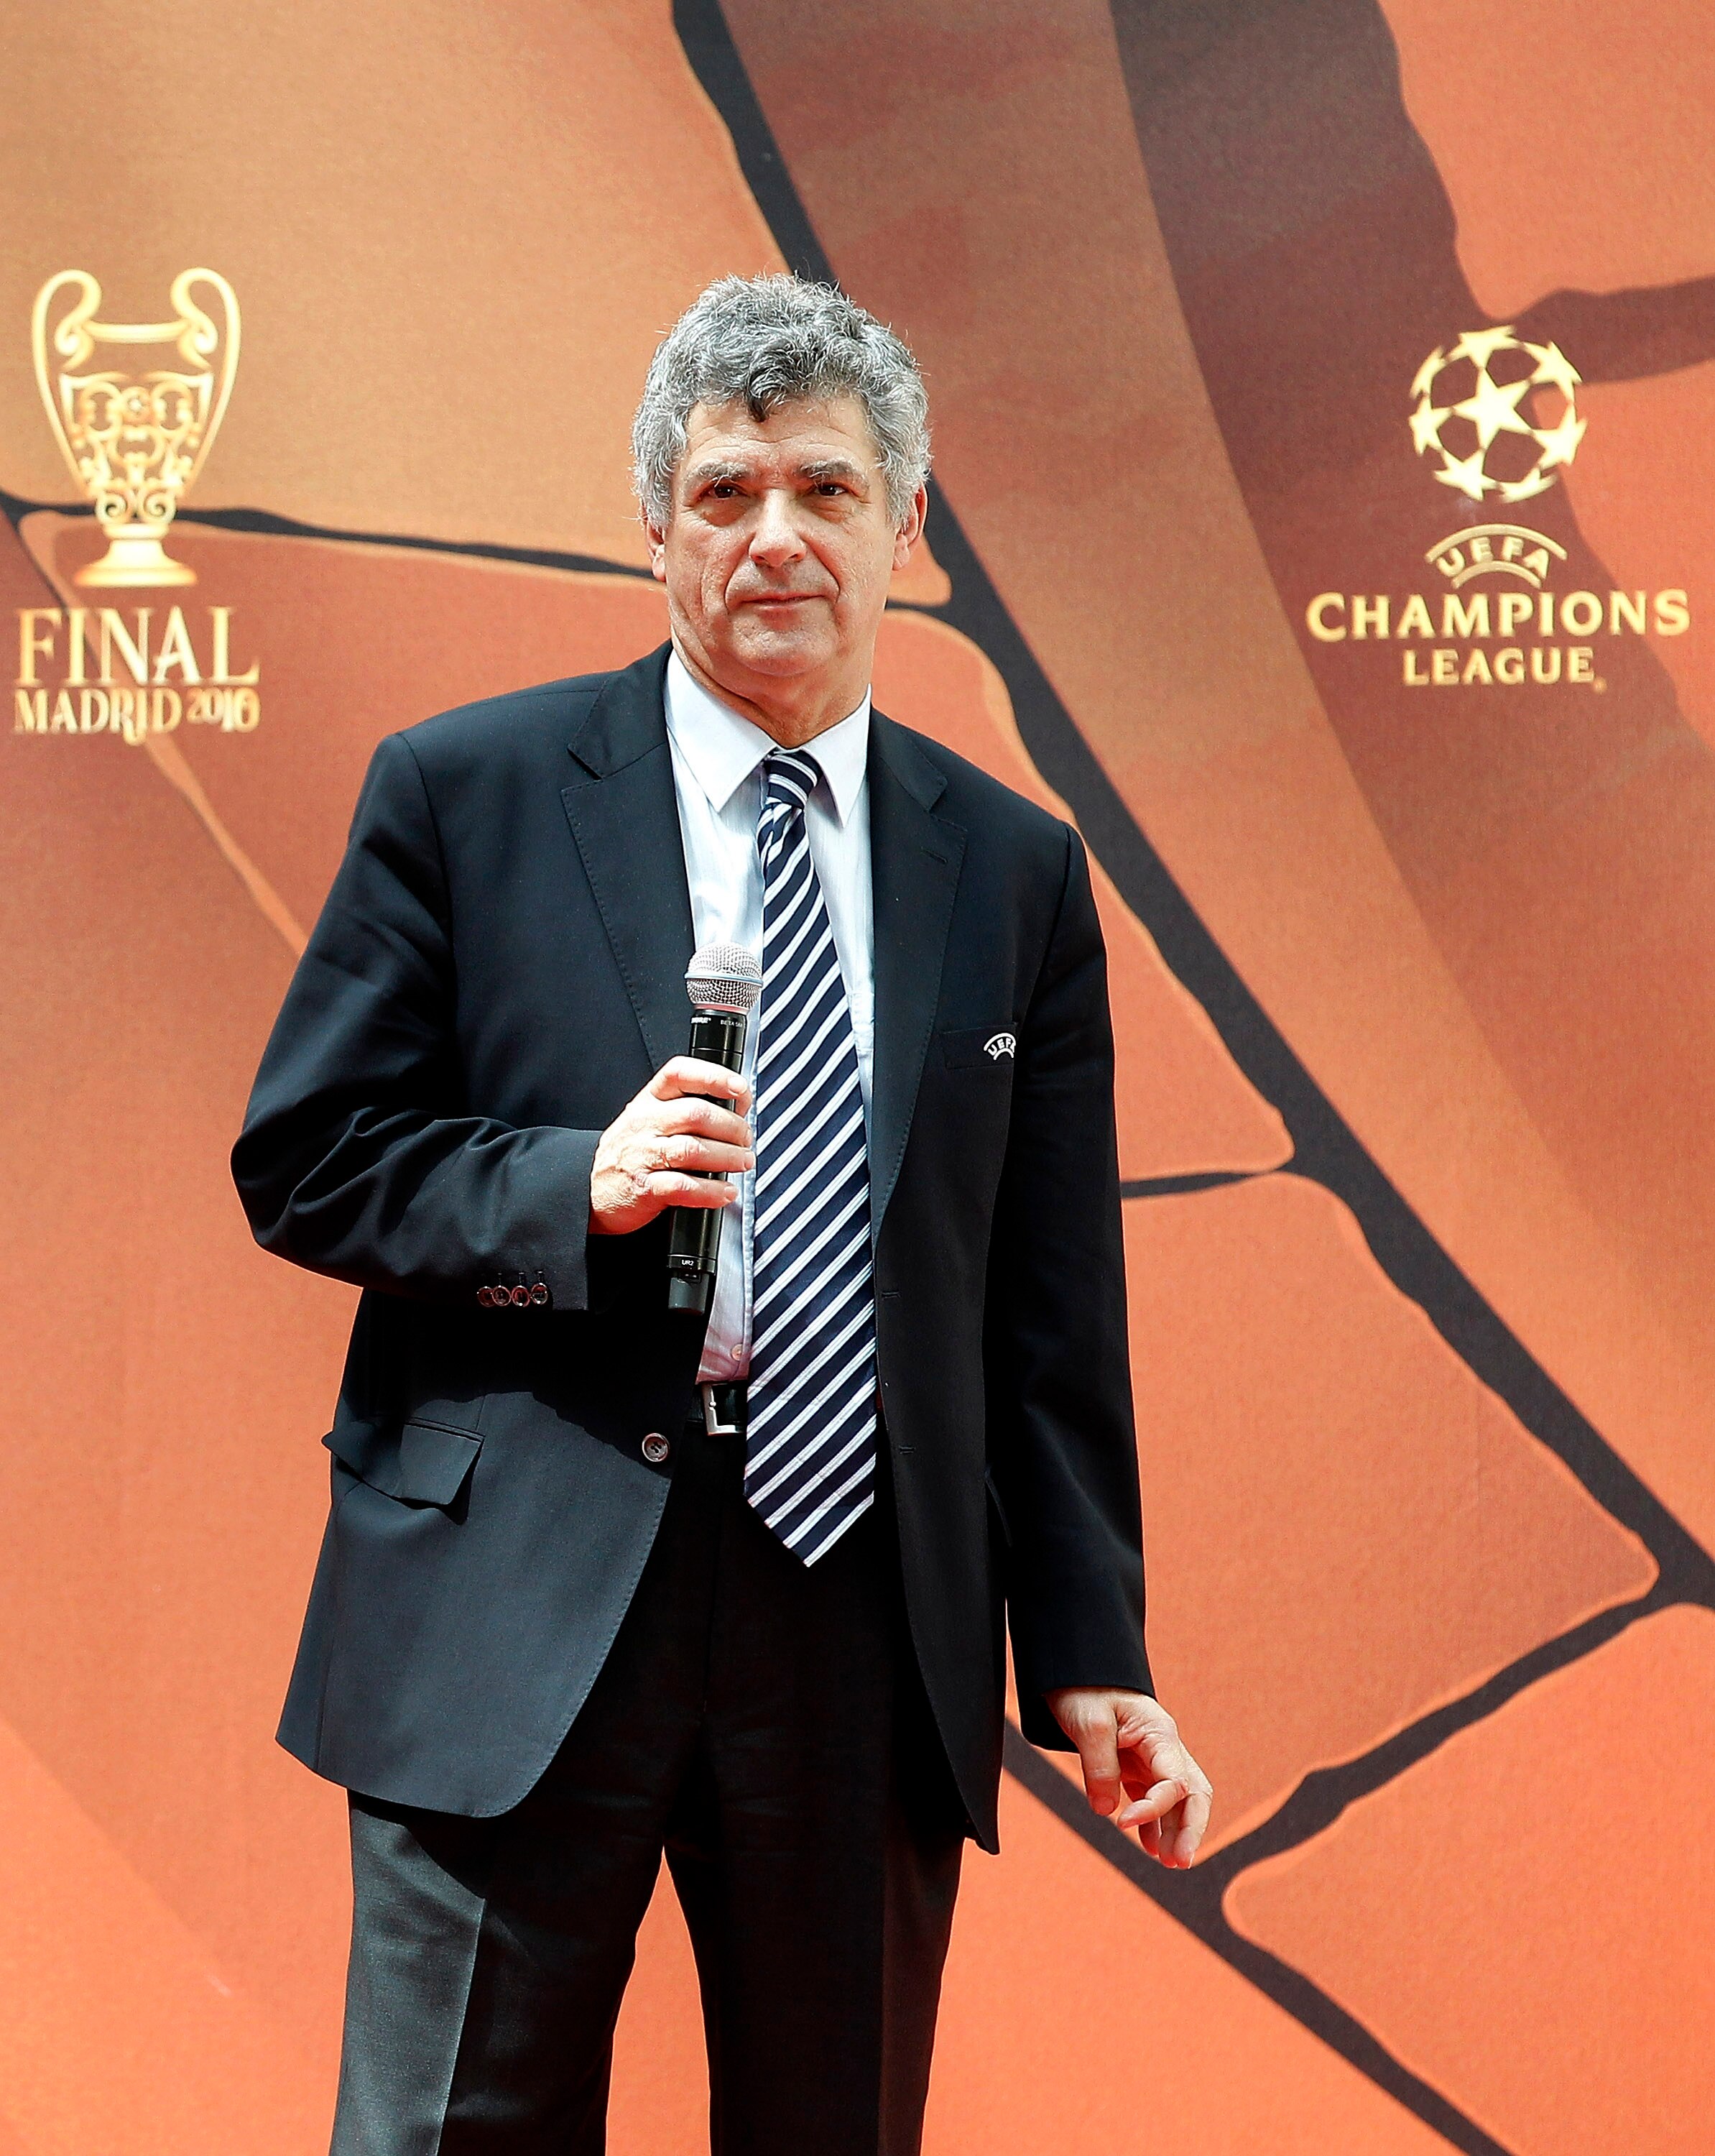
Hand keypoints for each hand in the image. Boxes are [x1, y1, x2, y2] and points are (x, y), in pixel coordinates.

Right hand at [589, 1058, 753, 1235]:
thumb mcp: (650, 1120)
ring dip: (727, 1157)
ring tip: (743, 1162)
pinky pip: (683, 1187)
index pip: (679, 1074)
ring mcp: (642, 1156)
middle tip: (745, 1139)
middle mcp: (645, 1124)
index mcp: (649, 1101)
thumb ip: (688, 1109)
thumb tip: (739, 1105)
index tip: (739, 1089)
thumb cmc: (630, 1153)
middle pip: (695, 1113)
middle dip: (731, 1127)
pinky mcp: (644, 1188)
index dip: (713, 1076)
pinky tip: (724, 1192)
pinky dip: (711, 1191)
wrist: (589, 1190)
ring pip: (692, 1149)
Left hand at [1045, 1687, 1212, 1868]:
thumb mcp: (1088, 1724)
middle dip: (1191, 1829)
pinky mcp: (1135, 1766)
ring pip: (1177, 1801)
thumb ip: (1099, 1767)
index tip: (1122, 1824)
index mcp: (1159, 1733)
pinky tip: (1150, 1847)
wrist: (1073, 1672)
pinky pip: (1154, 1799)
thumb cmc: (1084, 1689)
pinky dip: (1155, 1823)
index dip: (1154, 1809)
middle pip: (1193, 1794)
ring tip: (1166, 1864)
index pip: (1174, 1781)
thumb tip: (1106, 1811)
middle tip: (1179, 1863)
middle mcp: (1163, 1747)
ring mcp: (1151, 1758)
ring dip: (1175, 1831)